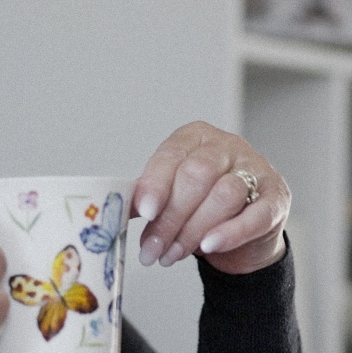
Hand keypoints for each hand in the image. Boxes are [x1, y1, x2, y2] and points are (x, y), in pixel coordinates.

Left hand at [134, 121, 290, 273]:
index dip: (155, 184)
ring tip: (172, 254)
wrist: (241, 231)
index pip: (171, 155)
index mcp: (195, 137)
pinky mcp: (277, 197)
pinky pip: (255, 215)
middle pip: (197, 176)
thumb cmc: (198, 204)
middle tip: (152, 248)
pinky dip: (230, 232)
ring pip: (224, 195)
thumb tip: (116, 210)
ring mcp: (257, 169)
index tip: (143, 212)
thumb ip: (148, 197)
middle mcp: (227, 146)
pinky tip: (208, 246)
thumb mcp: (170, 194)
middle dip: (171, 217)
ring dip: (193, 230)